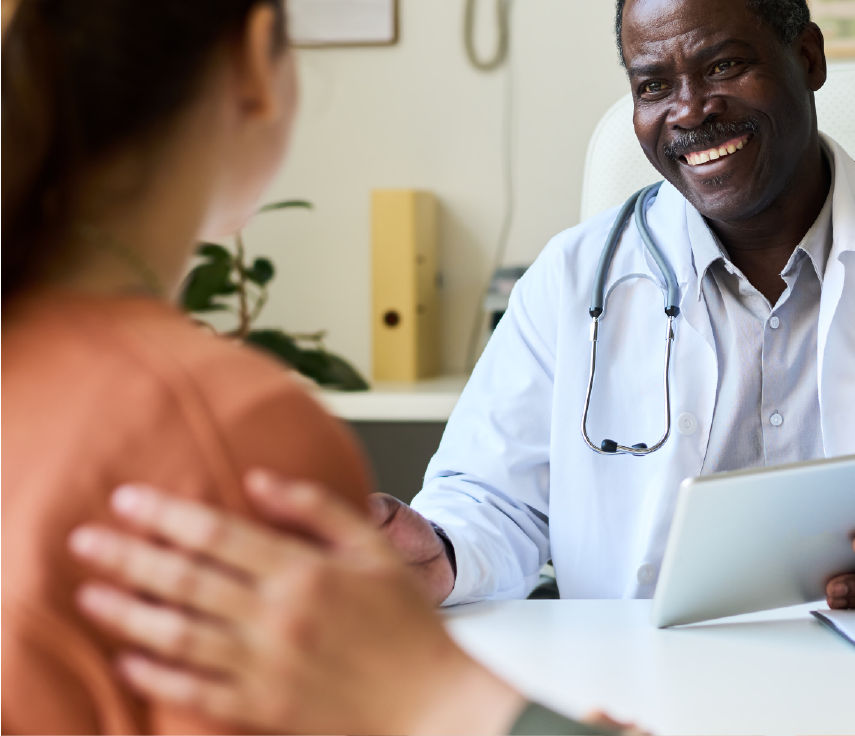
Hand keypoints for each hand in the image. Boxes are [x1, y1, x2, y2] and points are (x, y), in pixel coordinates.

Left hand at [67, 472, 525, 734]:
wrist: (434, 702)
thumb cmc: (410, 627)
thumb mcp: (377, 551)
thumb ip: (318, 509)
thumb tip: (259, 479)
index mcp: (307, 573)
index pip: (220, 535)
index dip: (168, 515)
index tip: (127, 500)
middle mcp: (280, 618)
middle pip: (188, 581)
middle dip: (130, 558)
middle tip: (85, 541)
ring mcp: (268, 667)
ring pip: (181, 635)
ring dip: (129, 613)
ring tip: (90, 596)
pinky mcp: (265, 708)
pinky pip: (197, 691)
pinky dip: (159, 675)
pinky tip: (130, 659)